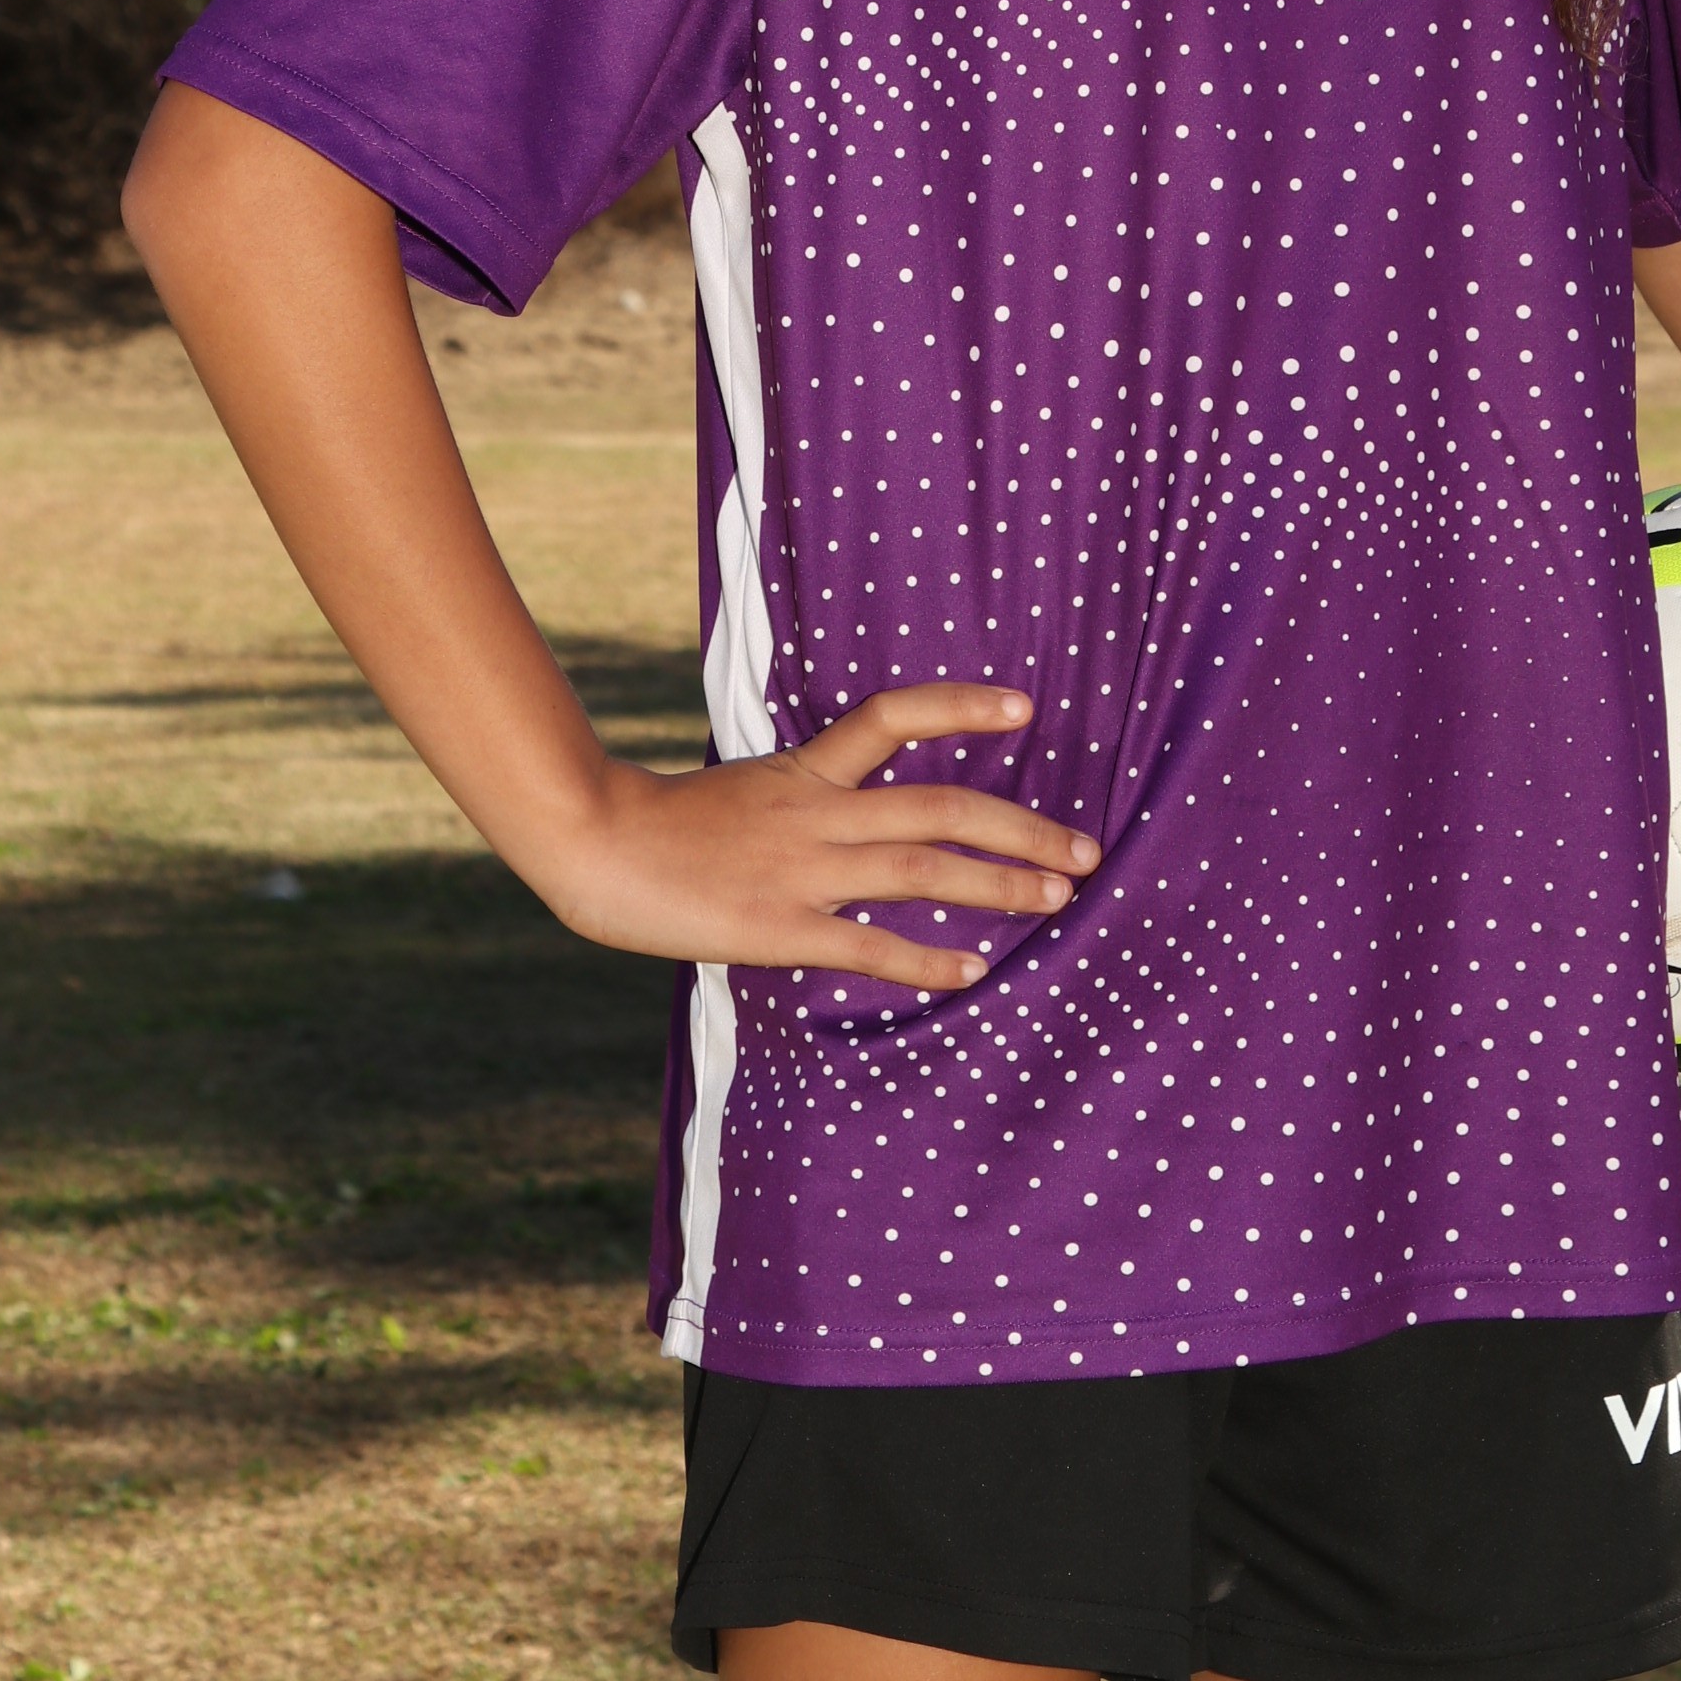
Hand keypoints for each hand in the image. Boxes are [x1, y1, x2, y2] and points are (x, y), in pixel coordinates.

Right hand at [550, 683, 1099, 988]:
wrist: (595, 845)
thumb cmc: (663, 825)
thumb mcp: (745, 789)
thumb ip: (801, 799)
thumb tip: (852, 816)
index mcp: (805, 769)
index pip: (894, 715)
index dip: (962, 707)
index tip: (1025, 709)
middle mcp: (817, 811)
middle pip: (941, 805)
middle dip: (1022, 827)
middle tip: (1085, 849)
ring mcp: (802, 869)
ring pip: (923, 870)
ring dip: (999, 886)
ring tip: (1058, 898)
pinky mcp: (780, 927)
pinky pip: (869, 945)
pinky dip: (927, 958)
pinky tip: (973, 972)